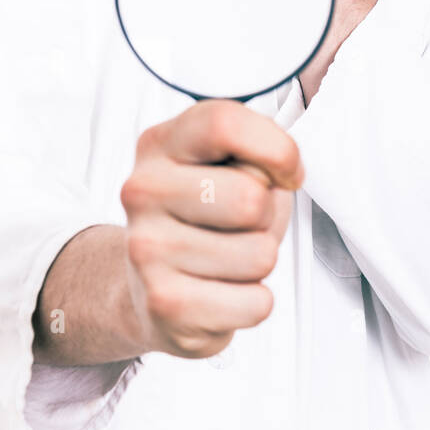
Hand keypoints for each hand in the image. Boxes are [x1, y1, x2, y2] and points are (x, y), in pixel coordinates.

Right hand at [120, 99, 303, 358]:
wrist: (151, 290)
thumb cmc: (204, 220)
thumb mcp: (226, 168)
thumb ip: (255, 154)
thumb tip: (282, 174)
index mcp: (160, 144)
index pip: (225, 124)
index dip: (276, 149)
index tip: (286, 173)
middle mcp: (143, 191)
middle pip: (250, 197)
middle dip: (266, 217)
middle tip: (241, 225)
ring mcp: (147, 249)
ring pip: (260, 255)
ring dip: (260, 262)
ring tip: (228, 260)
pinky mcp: (165, 304)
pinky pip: (256, 303)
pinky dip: (253, 302)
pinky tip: (221, 292)